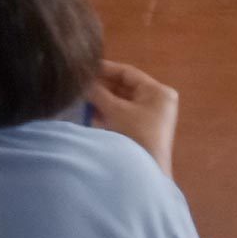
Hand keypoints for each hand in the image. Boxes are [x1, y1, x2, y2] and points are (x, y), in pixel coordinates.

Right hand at [88, 60, 179, 176]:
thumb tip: (80, 79)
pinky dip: (107, 110)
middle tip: (79, 83)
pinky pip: (122, 112)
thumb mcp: (114, 110)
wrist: (145, 171)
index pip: (127, 72)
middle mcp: (157, 100)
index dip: (104, 68)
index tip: (83, 67)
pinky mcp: (142, 128)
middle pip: (124, 86)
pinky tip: (89, 111)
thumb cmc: (135, 134)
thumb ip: (96, 92)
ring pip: (121, 100)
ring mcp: (151, 115)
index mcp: (158, 92)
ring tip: (80, 96)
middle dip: (101, 85)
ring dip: (102, 98)